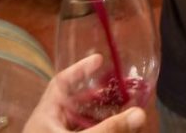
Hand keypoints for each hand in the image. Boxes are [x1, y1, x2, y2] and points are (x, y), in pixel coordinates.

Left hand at [24, 54, 146, 132]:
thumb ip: (109, 129)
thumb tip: (140, 113)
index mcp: (45, 116)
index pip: (60, 83)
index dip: (79, 70)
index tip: (99, 60)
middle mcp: (49, 126)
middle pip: (72, 102)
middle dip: (95, 94)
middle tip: (118, 87)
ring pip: (78, 122)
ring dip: (99, 115)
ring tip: (121, 108)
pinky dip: (97, 130)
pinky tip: (114, 131)